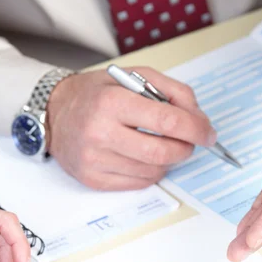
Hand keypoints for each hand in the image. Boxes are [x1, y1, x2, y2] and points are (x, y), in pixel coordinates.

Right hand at [47, 67, 216, 189]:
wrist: (53, 113)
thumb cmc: (97, 94)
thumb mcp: (133, 77)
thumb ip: (172, 91)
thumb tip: (199, 120)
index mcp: (112, 101)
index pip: (168, 122)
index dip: (196, 129)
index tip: (208, 133)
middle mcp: (101, 132)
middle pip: (163, 153)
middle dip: (186, 148)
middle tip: (189, 142)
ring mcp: (95, 160)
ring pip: (154, 171)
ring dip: (169, 161)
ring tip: (161, 145)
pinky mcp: (93, 179)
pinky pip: (139, 183)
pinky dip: (151, 172)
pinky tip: (144, 157)